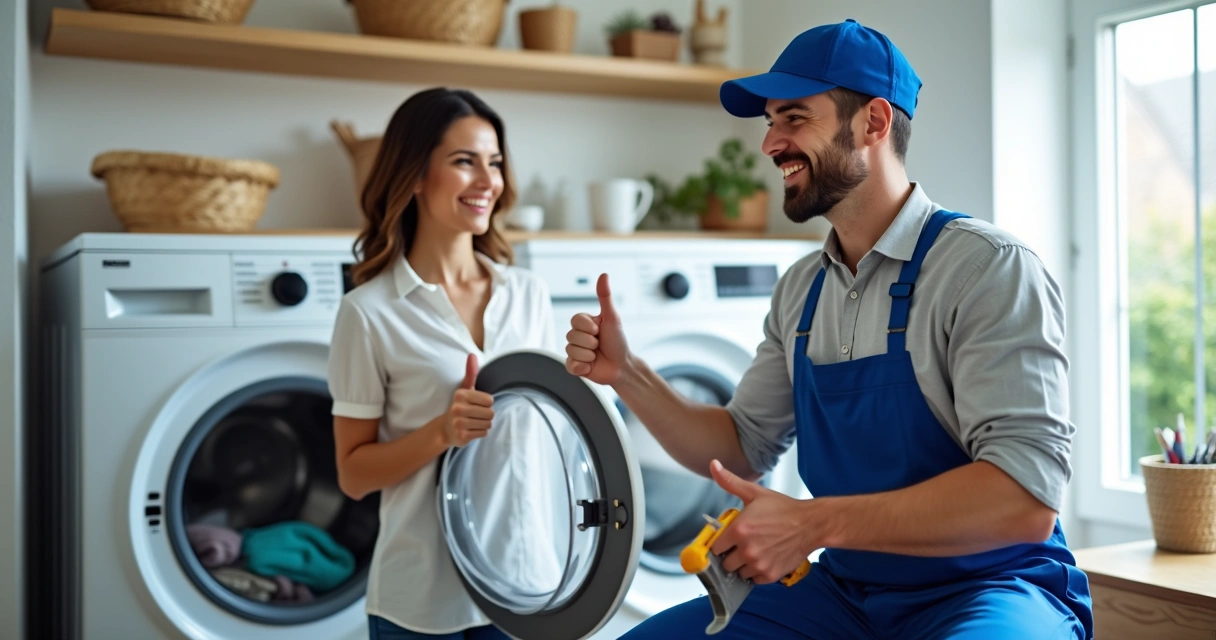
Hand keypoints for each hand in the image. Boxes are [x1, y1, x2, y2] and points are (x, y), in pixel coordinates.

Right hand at [442, 354, 494, 446]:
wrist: (446, 429)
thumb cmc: (460, 406)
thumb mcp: (465, 389)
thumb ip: (470, 373)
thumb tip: (472, 355)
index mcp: (460, 395)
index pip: (490, 400)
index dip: (486, 403)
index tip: (475, 404)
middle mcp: (458, 409)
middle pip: (490, 413)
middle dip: (486, 415)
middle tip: (474, 415)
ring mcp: (459, 424)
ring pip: (488, 424)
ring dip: (483, 424)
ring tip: (473, 422)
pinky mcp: (462, 436)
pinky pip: (484, 433)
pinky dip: (480, 432)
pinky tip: (470, 430)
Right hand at [565, 273, 629, 384]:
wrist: (622, 367)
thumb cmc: (618, 341)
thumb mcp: (612, 318)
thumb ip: (605, 297)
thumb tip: (603, 275)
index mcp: (584, 324)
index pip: (575, 320)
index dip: (589, 327)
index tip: (599, 330)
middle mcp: (577, 336)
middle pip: (571, 335)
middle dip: (590, 342)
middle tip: (600, 345)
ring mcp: (574, 351)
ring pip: (571, 350)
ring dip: (589, 355)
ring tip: (597, 355)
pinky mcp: (574, 366)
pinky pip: (570, 364)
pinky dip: (583, 366)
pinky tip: (591, 365)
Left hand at [709, 460, 812, 584]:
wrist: (810, 524)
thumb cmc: (783, 508)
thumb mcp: (754, 492)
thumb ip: (730, 481)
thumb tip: (713, 465)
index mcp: (738, 530)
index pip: (715, 548)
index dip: (721, 544)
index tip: (727, 540)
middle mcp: (746, 550)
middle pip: (725, 564)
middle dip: (730, 555)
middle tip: (742, 545)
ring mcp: (759, 564)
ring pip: (739, 573)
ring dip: (743, 565)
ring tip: (754, 551)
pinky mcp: (770, 575)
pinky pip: (754, 580)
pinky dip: (756, 572)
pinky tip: (764, 558)